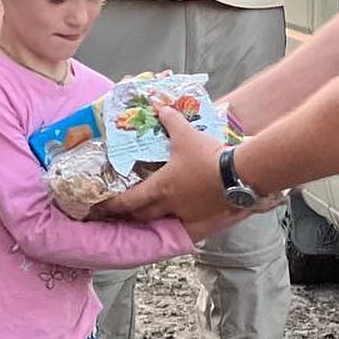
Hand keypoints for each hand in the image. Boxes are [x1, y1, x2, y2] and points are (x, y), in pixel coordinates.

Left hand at [97, 106, 233, 224]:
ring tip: (146, 220)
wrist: (237, 175)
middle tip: (121, 214)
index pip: (128, 201)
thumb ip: (170, 121)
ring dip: (151, 222)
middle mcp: (169, 206)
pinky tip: (178, 229)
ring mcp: (186, 216)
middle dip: (129, 216)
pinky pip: (185, 230)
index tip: (101, 207)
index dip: (112, 205)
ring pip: (161, 224)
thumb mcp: (186, 134)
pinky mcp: (203, 222)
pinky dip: (178, 230)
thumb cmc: (207, 156)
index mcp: (160, 188)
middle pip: (142, 216)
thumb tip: (160, 107)